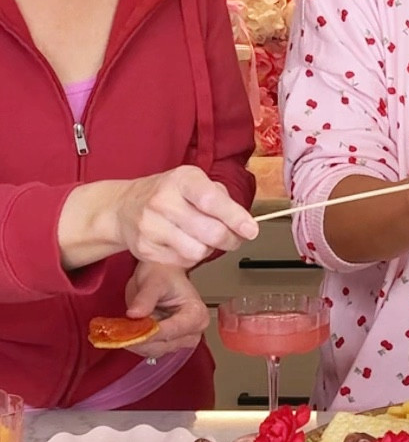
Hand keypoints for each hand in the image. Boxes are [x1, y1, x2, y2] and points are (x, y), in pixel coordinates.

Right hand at [113, 167, 259, 268]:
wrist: (124, 207)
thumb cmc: (168, 194)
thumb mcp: (193, 182)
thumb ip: (220, 198)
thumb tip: (244, 224)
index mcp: (181, 179)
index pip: (211, 200)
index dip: (235, 217)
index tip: (251, 230)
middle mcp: (163, 200)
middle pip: (210, 232)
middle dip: (230, 239)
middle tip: (234, 238)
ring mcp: (151, 226)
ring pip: (198, 251)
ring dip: (209, 250)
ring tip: (203, 239)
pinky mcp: (145, 249)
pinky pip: (183, 261)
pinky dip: (191, 257)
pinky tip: (184, 243)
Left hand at [123, 261, 209, 358]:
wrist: (161, 273)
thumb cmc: (162, 273)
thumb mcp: (153, 280)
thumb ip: (145, 298)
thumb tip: (135, 314)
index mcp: (196, 314)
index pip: (172, 330)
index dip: (149, 333)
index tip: (128, 332)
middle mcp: (193, 331)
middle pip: (164, 344)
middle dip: (140, 339)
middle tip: (119, 331)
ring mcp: (182, 340)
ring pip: (155, 350)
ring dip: (136, 342)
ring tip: (122, 329)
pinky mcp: (169, 343)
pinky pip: (150, 349)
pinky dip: (136, 343)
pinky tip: (126, 333)